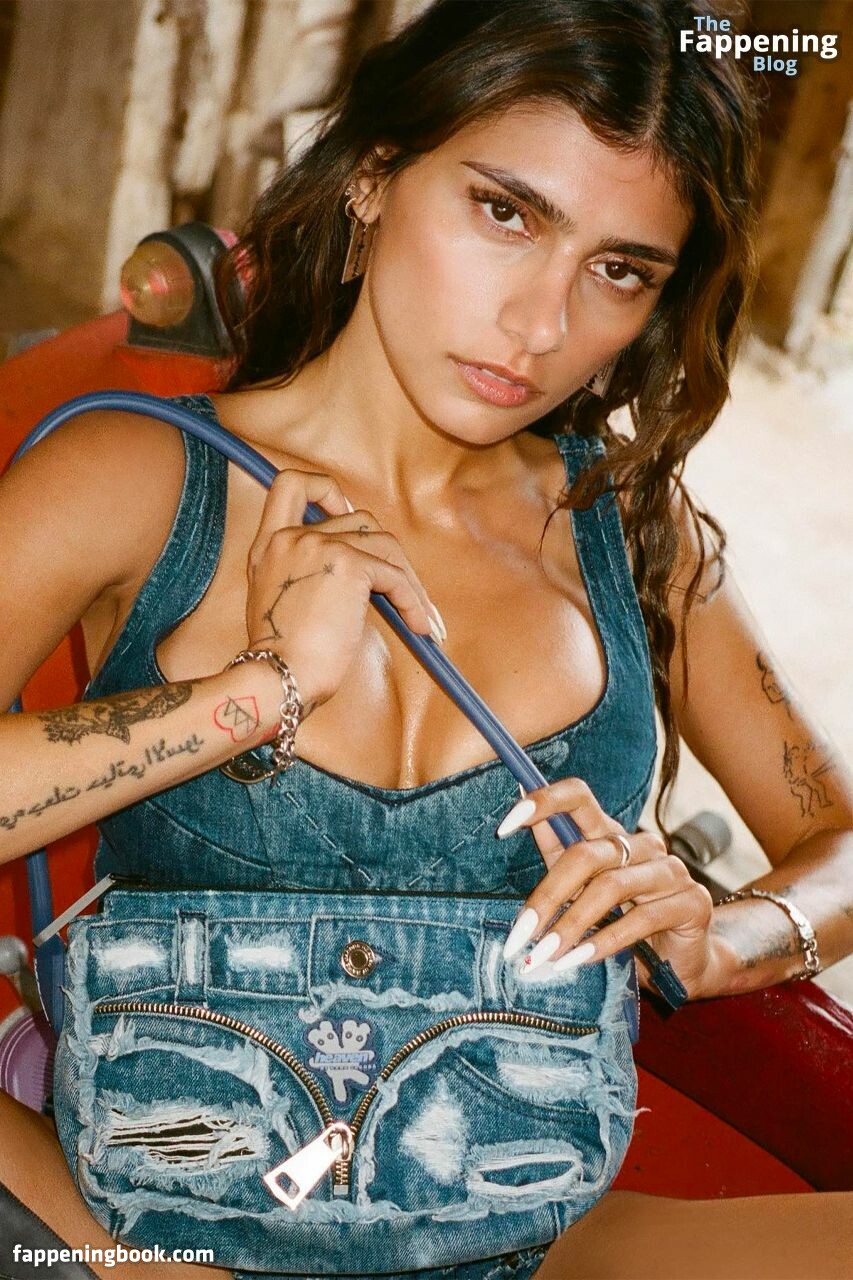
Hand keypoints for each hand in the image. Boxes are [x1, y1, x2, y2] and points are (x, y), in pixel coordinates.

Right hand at [246, 469, 445, 711]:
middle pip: (358, 518)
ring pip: (384, 544)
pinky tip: (419, 625)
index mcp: (269, 545)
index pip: (290, 484)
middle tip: (401, 585)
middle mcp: (292, 538)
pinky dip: (413, 600)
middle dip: (387, 552)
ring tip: (418, 613)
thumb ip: (305, 575)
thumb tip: (358, 577)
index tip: (344, 512)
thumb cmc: (282, 658)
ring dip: (408, 579)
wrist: (279, 677)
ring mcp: (320, 546)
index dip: (325, 489)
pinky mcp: (350, 565)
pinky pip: (395, 576)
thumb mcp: (279, 602)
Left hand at [498, 777, 713, 997]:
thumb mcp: (579, 888)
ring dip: (571, 925)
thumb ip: (554, 852)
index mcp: (611, 833)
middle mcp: (642, 845)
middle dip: (548, 896)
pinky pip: (641, 919)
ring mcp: (671, 870)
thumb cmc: (620, 922)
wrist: (678, 962)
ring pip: (611, 887)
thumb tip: (515, 811)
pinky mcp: (692, 902)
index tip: (503, 827)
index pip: (579, 796)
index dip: (543, 801)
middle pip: (587, 854)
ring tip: (543, 955)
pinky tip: (578, 960)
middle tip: (520, 935)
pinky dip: (603, 943)